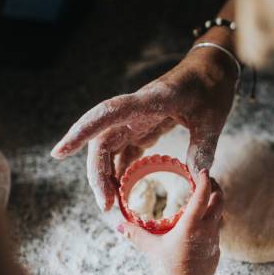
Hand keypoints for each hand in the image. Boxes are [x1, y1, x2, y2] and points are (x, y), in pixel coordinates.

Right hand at [51, 48, 236, 210]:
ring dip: (106, 176)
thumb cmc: (212, 87)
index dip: (82, 131)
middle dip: (98, 174)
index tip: (60, 152)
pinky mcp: (143, 127)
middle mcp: (135, 111)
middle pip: (102, 142)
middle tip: (107, 206)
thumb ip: (203, 148)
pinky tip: (122, 191)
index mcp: (150, 101)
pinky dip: (120, 171)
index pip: (108, 113)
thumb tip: (197, 179)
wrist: (212, 68)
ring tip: (113, 205)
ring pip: (108, 149)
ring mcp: (137, 119)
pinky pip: (124, 151)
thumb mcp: (214, 119)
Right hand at [117, 169, 222, 274]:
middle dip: (215, 188)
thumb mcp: (151, 249)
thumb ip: (136, 235)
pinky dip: (212, 222)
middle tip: (206, 181)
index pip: (203, 195)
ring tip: (204, 200)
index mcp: (192, 224)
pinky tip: (202, 225)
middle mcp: (207, 229)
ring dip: (215, 205)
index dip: (204, 180)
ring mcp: (214, 239)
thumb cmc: (169, 270)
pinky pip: (217, 230)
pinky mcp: (216, 250)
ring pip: (220, 215)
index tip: (202, 170)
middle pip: (219, 201)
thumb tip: (120, 225)